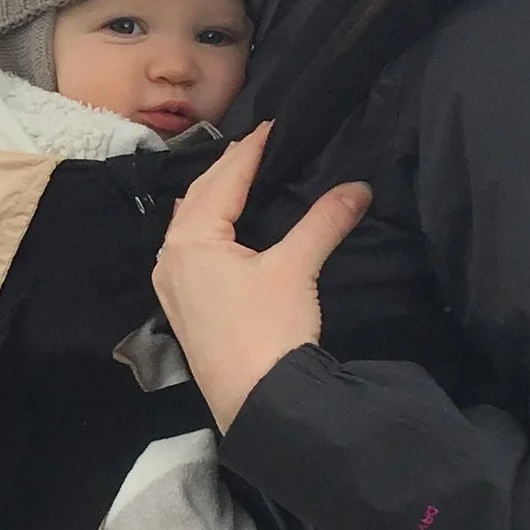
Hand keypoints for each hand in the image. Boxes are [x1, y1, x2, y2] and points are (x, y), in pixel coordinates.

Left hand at [152, 126, 371, 433]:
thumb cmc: (269, 333)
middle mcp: (170, 258)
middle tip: (257, 146)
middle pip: (198, 199)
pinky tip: (226, 231)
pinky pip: (191, 252)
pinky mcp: (184, 310)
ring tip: (242, 179)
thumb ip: (324, 222)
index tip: (272, 127)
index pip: (222, 180)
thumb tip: (358, 188)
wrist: (259, 403)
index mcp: (190, 240)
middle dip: (228, 170)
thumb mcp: (297, 269)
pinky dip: (209, 230)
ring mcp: (172, 287)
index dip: (250, 151)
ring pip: (190, 226)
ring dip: (214, 199)